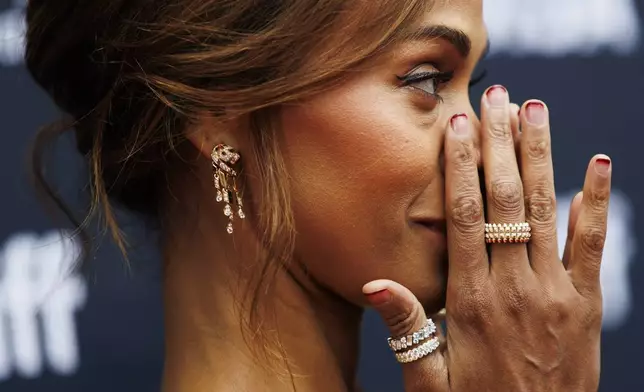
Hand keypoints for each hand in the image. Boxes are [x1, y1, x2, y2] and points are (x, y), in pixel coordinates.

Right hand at [364, 85, 610, 391]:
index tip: (460, 123)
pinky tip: (597, 162)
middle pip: (505, 201)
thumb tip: (373, 282)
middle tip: (497, 95)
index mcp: (471, 301)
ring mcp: (556, 293)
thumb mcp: (428, 381)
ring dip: (540, 156)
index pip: (465, 216)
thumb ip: (406, 328)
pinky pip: (593, 244)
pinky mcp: (586, 304)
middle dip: (500, 143)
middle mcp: (515, 287)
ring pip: (545, 210)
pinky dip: (594, 201)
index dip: (462, 165)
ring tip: (535, 109)